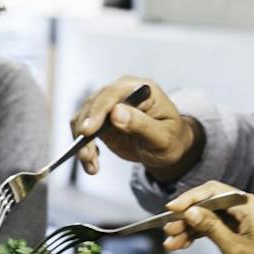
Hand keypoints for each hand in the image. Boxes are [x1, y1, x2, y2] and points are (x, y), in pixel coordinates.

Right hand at [69, 75, 199, 180]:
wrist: (167, 146)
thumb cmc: (171, 138)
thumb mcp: (163, 136)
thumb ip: (142, 124)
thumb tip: (116, 113)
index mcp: (140, 88)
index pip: (113, 94)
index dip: (98, 111)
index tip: (88, 131)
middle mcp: (121, 91)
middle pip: (93, 105)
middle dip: (85, 130)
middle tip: (86, 156)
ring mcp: (108, 105)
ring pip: (83, 118)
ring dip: (82, 143)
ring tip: (90, 164)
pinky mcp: (99, 120)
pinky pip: (83, 131)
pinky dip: (83, 147)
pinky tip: (92, 163)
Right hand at [162, 181, 253, 253]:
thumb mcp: (234, 248)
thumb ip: (211, 227)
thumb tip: (189, 211)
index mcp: (250, 204)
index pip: (214, 193)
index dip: (190, 199)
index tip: (171, 210)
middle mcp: (248, 206)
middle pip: (210, 204)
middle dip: (187, 217)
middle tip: (168, 230)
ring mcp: (245, 217)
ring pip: (210, 216)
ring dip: (191, 228)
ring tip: (171, 242)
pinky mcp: (242, 228)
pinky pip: (217, 226)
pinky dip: (201, 235)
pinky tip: (183, 244)